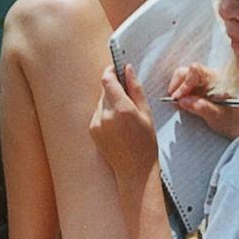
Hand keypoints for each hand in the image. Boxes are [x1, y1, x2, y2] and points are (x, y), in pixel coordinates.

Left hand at [89, 64, 157, 179]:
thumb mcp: (146, 113)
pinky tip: (118, 126)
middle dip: (114, 89)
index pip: (107, 80)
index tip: (115, 68)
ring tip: (125, 117)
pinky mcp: (92, 130)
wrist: (134, 170)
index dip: (110, 71)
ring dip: (110, 102)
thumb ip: (136, 88)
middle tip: (127, 97)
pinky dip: (106, 114)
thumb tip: (128, 69)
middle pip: (105, 90)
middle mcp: (106, 116)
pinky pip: (98, 113)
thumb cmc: (145, 143)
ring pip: (101, 102)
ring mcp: (96, 123)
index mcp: (122, 109)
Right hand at [166, 63, 238, 139]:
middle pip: (188, 71)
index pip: (196, 70)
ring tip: (177, 103)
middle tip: (174, 100)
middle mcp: (212, 78)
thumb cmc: (236, 121)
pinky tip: (181, 104)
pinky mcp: (203, 90)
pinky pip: (188, 86)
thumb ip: (200, 107)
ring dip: (178, 89)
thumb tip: (182, 100)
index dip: (184, 83)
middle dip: (177, 84)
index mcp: (218, 80)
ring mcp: (207, 83)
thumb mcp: (218, 117)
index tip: (178, 98)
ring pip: (186, 77)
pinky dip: (182, 93)